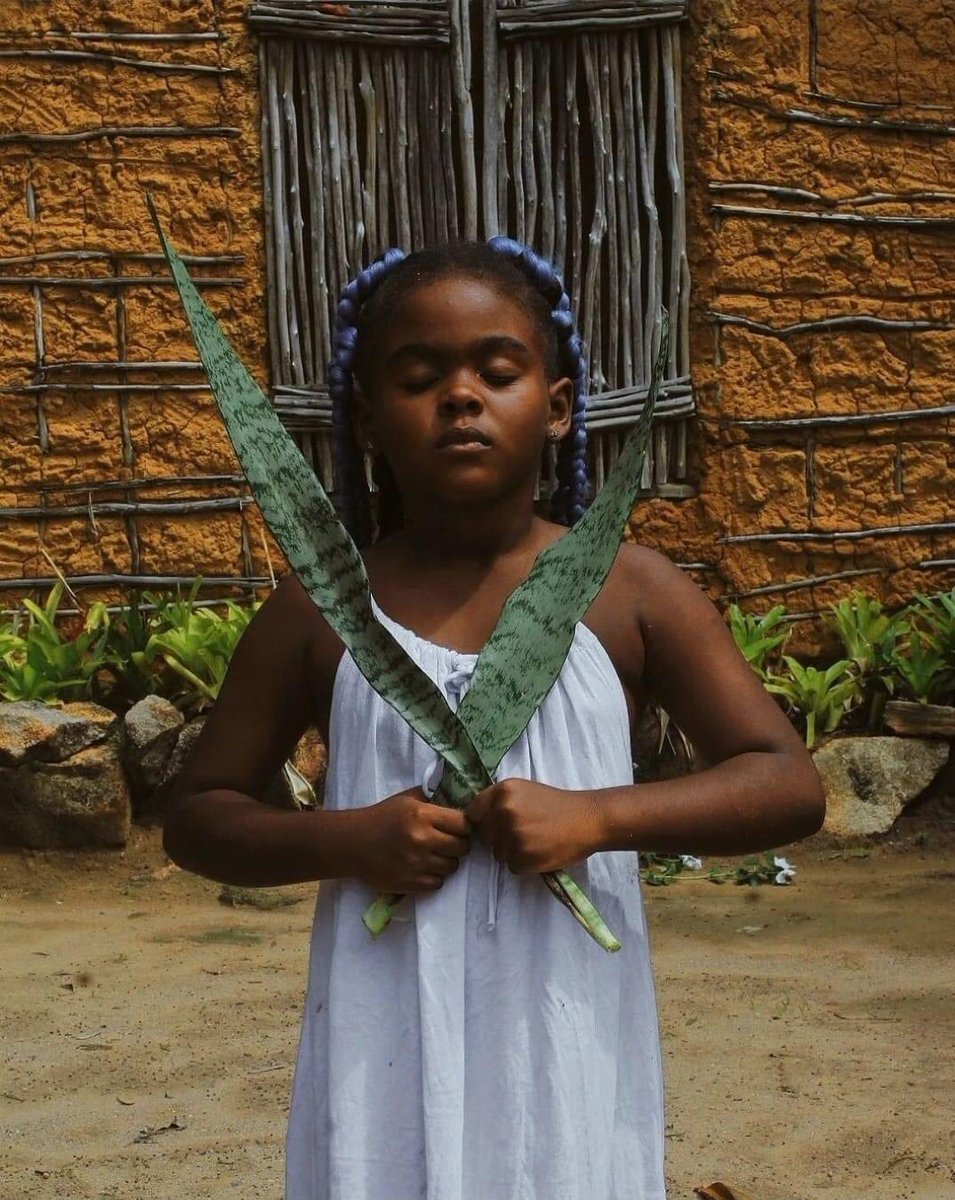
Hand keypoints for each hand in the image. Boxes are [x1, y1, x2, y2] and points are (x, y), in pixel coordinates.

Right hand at [350, 787, 470, 893]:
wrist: (352, 844)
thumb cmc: (381, 817)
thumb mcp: (407, 799)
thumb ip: (433, 799)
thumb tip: (459, 800)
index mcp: (422, 815)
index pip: (463, 824)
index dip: (465, 826)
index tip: (459, 828)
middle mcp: (422, 840)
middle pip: (462, 847)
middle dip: (459, 844)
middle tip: (449, 842)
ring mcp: (416, 863)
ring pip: (452, 866)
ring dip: (447, 861)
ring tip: (435, 855)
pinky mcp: (410, 883)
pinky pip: (438, 883)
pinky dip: (435, 877)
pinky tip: (425, 868)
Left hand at [466, 779, 604, 873]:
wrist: (589, 819)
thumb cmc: (557, 805)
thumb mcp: (524, 791)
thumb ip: (499, 802)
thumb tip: (475, 820)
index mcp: (503, 791)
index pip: (473, 813)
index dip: (484, 821)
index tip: (497, 825)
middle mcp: (504, 811)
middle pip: (485, 836)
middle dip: (500, 838)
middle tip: (526, 833)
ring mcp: (513, 835)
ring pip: (498, 854)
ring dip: (513, 852)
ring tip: (536, 841)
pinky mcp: (524, 857)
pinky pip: (512, 867)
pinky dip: (525, 864)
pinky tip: (541, 851)